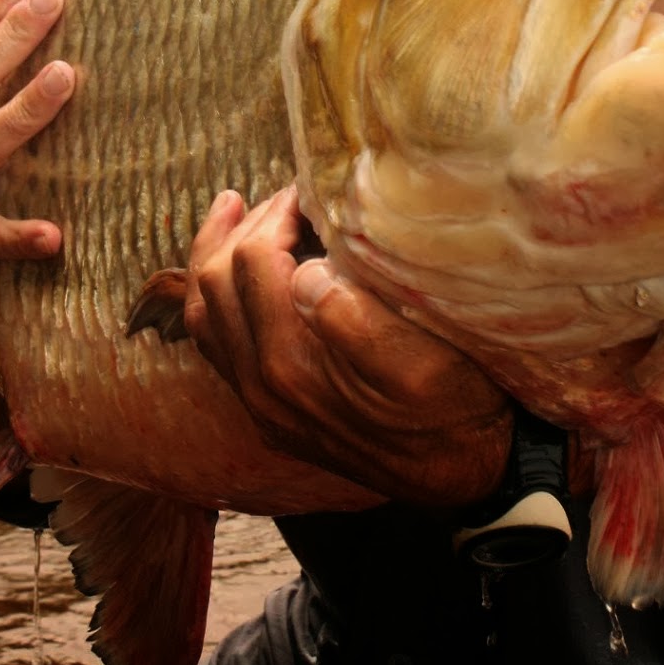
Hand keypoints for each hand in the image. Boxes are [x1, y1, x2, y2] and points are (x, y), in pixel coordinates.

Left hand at [184, 186, 512, 506]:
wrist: (461, 476)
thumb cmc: (455, 409)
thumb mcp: (425, 363)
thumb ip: (356, 320)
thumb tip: (305, 271)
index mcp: (293, 365)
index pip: (253, 261)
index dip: (278, 212)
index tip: (313, 188)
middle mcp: (262, 386)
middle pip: (216, 280)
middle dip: (247, 224)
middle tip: (291, 195)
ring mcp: (259, 401)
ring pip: (202, 312)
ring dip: (216, 253)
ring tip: (235, 208)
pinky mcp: (266, 408)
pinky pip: (213, 342)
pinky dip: (213, 294)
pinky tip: (233, 267)